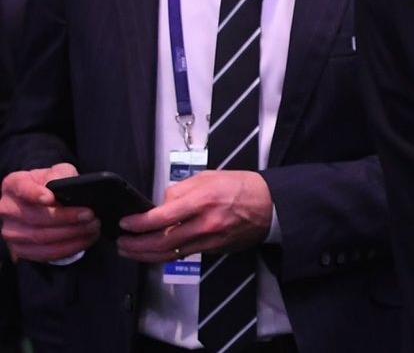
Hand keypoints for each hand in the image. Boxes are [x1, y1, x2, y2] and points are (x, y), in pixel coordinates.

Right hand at [0, 164, 96, 262]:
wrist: (42, 203)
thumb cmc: (51, 184)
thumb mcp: (58, 172)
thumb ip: (62, 174)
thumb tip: (69, 185)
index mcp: (13, 184)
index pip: (21, 188)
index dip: (34, 194)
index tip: (51, 198)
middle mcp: (7, 208)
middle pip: (35, 217)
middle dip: (66, 218)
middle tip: (90, 215)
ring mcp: (11, 231)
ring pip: (41, 237)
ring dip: (71, 234)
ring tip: (92, 227)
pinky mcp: (21, 249)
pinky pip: (45, 253)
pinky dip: (69, 248)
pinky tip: (85, 239)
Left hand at [117, 170, 271, 262]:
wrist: (271, 205)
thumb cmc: (242, 186)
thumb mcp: (210, 176)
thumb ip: (181, 190)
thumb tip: (160, 204)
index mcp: (202, 201)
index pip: (161, 217)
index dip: (138, 223)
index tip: (125, 224)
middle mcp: (205, 224)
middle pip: (161, 242)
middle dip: (136, 245)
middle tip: (121, 243)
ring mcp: (210, 240)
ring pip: (170, 254)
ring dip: (145, 255)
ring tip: (130, 252)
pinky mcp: (214, 250)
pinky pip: (184, 255)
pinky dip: (165, 255)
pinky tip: (153, 252)